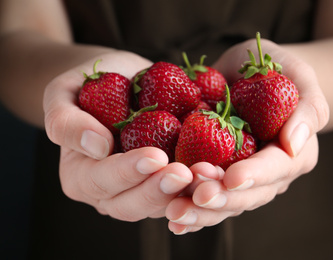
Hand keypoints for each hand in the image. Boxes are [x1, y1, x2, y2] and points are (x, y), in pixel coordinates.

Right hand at [43, 51, 192, 219]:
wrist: (118, 83)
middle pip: (131, 205)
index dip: (127, 172)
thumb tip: (96, 147)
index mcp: (80, 175)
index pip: (101, 181)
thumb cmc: (87, 85)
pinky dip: (198, 186)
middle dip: (159, 190)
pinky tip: (216, 171)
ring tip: (207, 175)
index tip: (154, 155)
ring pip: (160, 206)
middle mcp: (109, 192)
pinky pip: (180, 193)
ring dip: (184, 194)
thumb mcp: (63, 93)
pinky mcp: (163, 183)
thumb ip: (65, 121)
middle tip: (184, 173)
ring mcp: (138, 191)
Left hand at [165, 38, 328, 233]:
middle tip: (197, 195)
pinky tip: (172, 220)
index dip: (254, 175)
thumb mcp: (297, 74)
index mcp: (293, 154)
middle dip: (222, 198)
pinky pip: (204, 196)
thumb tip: (295, 144)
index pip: (276, 168)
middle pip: (247, 195)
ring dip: (200, 210)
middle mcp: (267, 174)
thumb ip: (307, 107)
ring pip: (224, 203)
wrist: (248, 72)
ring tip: (175, 212)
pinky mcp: (217, 175)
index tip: (231, 178)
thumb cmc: (276, 68)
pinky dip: (190, 209)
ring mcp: (240, 178)